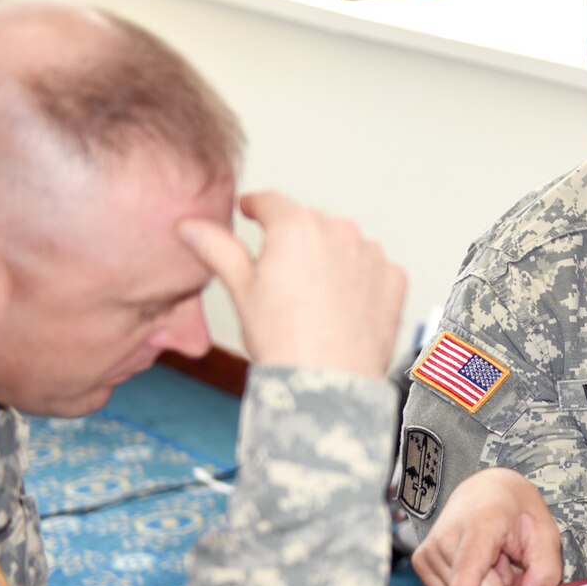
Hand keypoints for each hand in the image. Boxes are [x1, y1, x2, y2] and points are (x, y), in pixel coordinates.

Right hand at [178, 190, 405, 378]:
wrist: (328, 384)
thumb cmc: (285, 342)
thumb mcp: (240, 289)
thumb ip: (216, 248)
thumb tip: (191, 226)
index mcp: (297, 227)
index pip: (271, 201)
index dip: (255, 206)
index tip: (252, 211)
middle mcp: (340, 232)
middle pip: (309, 224)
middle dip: (294, 242)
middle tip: (281, 277)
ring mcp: (371, 255)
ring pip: (343, 245)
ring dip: (329, 259)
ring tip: (312, 298)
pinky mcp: (394, 279)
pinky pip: (372, 268)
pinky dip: (359, 280)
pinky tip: (342, 305)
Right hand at [412, 468, 562, 585]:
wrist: (484, 489)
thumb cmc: (513, 508)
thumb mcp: (546, 532)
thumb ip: (545, 570)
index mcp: (478, 525)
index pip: (467, 569)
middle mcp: (445, 538)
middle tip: (511, 565)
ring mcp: (429, 552)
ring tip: (493, 558)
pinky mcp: (422, 564)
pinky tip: (479, 564)